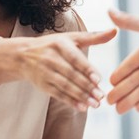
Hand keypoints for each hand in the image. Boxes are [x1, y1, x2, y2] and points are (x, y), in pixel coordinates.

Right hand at [0, 28, 116, 111]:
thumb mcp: (71, 37)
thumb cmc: (54, 45)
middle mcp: (51, 58)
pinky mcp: (42, 85)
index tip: (98, 79)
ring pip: (65, 86)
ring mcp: (45, 73)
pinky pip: (58, 94)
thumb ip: (94, 37)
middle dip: (86, 86)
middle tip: (101, 96)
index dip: (86, 69)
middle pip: (71, 74)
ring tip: (95, 104)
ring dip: (80, 97)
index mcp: (60, 44)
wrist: (23, 55)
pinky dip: (70, 102)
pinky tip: (82, 107)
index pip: (74, 58)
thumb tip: (115, 31)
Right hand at [106, 9, 138, 113]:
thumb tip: (109, 10)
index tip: (108, 82)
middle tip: (106, 100)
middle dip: (120, 91)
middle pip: (134, 81)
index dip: (119, 73)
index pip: (129, 64)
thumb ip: (131, 22)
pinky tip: (137, 109)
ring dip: (130, 100)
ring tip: (117, 109)